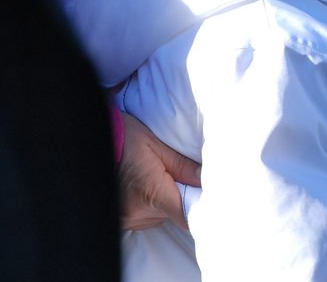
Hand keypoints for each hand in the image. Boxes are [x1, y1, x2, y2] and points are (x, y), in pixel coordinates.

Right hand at [118, 112, 201, 230]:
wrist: (88, 141)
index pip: (186, 218)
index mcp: (151, 194)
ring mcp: (124, 219)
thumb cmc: (124, 138)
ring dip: (161, 204)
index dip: (199, 211)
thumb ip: (184, 167)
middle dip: (178, 200)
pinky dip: (146, 207)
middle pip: (171, 217)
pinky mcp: (115, 220)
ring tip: (154, 180)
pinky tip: (141, 188)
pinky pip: (140, 218)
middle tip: (174, 178)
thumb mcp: (157, 147)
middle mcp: (136, 213)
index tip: (205, 199)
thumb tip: (206, 179)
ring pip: (156, 218)